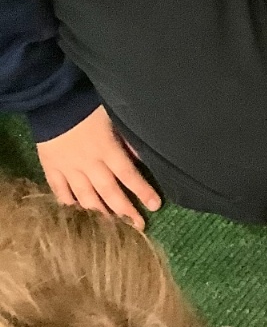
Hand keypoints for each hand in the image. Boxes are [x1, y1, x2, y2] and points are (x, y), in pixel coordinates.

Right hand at [37, 106, 160, 229]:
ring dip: (100, 212)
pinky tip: (77, 211)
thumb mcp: (115, 118)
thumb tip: (142, 159)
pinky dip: (69, 202)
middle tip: (138, 226)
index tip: (155, 206)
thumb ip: (128, 140)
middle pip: (109, 192)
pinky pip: (60, 191)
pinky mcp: (51, 169)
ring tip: (112, 225)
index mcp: (108, 149)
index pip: (129, 175)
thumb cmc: (89, 105)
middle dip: (125, 211)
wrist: (53, 101)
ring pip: (86, 197)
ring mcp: (68, 169)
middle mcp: (89, 164)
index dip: (142, 191)